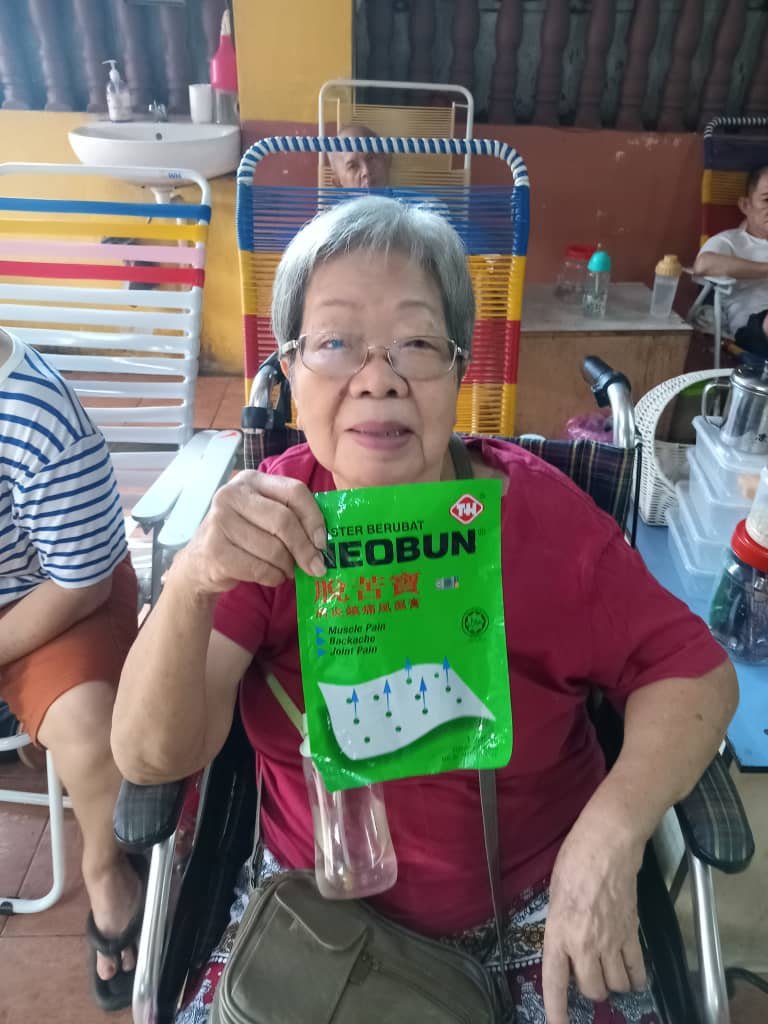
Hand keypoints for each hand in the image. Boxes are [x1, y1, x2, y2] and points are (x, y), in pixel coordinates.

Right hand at [175, 471, 326, 595]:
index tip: (322, 542)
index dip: (314, 518)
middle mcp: (232, 495)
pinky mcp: (214, 550)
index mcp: (251, 480)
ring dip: (288, 567)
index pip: (294, 491)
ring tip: (287, 571)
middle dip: (305, 549)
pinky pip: (259, 568)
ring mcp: (219, 521)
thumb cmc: (242, 537)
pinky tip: (273, 576)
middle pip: (284, 521)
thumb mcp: (262, 515)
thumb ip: (290, 516)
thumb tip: (323, 541)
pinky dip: (273, 577)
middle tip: (316, 567)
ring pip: (273, 549)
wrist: (199, 562)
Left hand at [541, 817, 646, 1023]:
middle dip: (590, 989)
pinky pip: (637, 970)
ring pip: (616, 985)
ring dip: (612, 984)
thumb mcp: (555, 894)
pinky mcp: (632, 933)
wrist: (607, 845)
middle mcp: (585, 943)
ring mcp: (611, 941)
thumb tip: (565, 943)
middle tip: (587, 975)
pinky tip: (632, 977)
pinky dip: (636, 979)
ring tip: (608, 972)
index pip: (555, 981)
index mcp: (559, 932)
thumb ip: (560, 924)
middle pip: (592, 989)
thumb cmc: (574, 861)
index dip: (556, 1010)